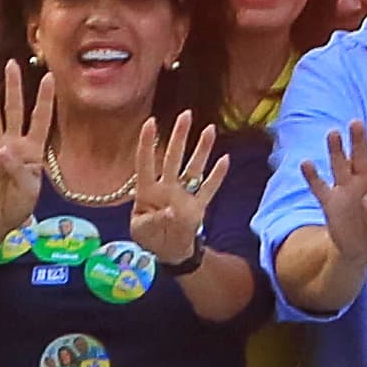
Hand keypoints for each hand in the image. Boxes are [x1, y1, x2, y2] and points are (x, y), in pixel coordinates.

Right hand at [0, 60, 50, 247]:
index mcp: (33, 149)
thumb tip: (1, 149)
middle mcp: (14, 142)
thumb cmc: (21, 202)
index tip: (50, 76)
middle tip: (13, 64)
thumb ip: (18, 168)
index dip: (45, 99)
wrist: (0, 218)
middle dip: (14, 87)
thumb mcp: (29, 189)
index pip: (41, 118)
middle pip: (14, 109)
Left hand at [125, 114, 231, 267]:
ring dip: (201, 150)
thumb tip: (170, 211)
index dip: (147, 143)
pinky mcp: (198, 206)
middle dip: (179, 136)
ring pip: (193, 168)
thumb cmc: (150, 238)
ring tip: (209, 129)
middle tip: (186, 114)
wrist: (169, 252)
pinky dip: (217, 176)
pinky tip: (224, 160)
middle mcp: (166, 188)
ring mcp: (183, 195)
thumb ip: (152, 222)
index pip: (145, 162)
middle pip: (173, 158)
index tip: (151, 122)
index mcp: (147, 192)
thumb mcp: (141, 233)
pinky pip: (208, 189)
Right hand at [301, 117, 366, 265]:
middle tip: (356, 123)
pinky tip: (306, 164)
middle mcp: (362, 177)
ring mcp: (344, 187)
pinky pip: (319, 187)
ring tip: (333, 134)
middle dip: (358, 139)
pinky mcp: (329, 201)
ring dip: (336, 150)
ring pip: (339, 165)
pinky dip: (312, 176)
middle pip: (360, 154)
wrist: (360, 248)